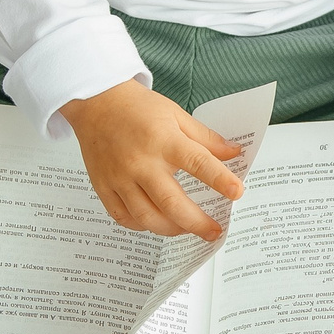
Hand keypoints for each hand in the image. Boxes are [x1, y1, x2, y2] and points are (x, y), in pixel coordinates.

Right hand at [60, 80, 244, 239]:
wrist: (96, 102)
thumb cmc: (138, 108)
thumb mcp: (177, 115)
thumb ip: (206, 139)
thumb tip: (234, 154)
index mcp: (163, 140)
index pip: (198, 163)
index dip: (220, 180)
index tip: (237, 192)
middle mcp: (141, 162)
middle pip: (172, 202)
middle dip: (197, 222)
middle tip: (215, 231)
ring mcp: (120, 177)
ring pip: (147, 216)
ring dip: (172, 229)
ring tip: (188, 229)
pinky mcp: (104, 187)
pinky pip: (123, 217)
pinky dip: (142, 226)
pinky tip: (156, 223)